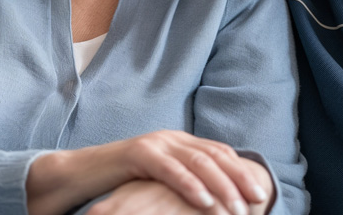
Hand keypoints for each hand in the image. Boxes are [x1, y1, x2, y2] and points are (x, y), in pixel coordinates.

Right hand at [27, 131, 273, 214]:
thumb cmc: (124, 182)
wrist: (82, 174)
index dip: (241, 171)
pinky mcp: (139, 153)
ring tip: (237, 206)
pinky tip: (205, 201)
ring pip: (197, 161)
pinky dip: (190, 185)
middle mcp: (172, 137)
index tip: (261, 193)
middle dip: (239, 177)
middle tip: (258, 199)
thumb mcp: (161, 179)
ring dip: (221, 185)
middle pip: (214, 155)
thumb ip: (184, 179)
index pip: (219, 153)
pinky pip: (170, 169)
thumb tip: (216, 197)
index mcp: (180, 141)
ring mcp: (156, 143)